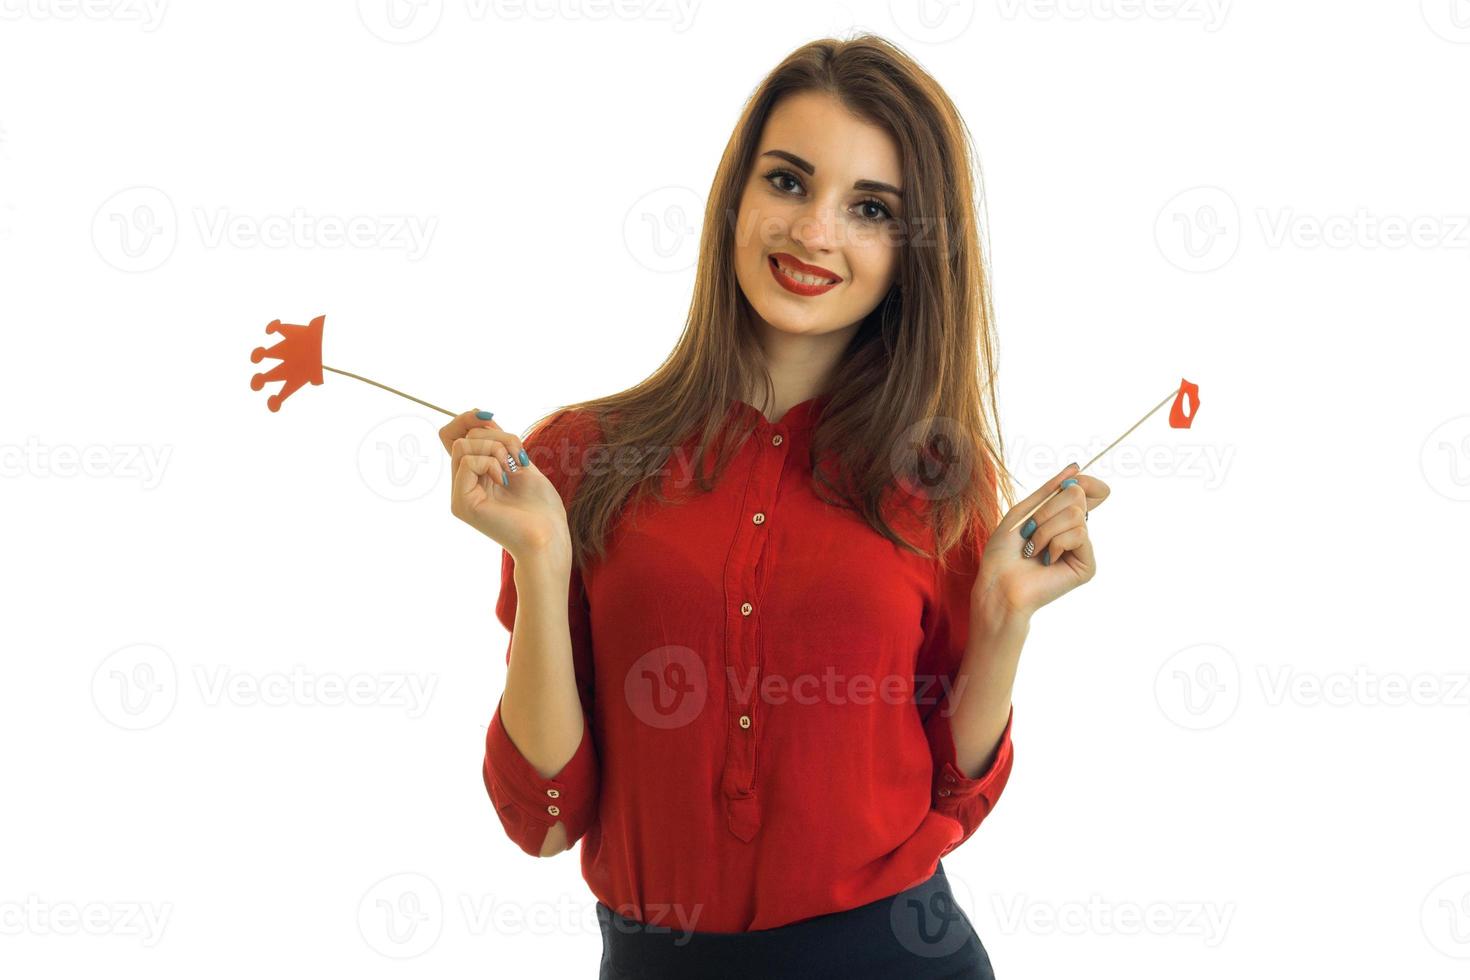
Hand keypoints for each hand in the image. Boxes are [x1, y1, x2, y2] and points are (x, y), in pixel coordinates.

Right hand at [438, 409, 571, 562]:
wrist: (549, 537)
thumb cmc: (541, 508)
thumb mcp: (520, 463)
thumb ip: (499, 442)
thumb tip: (481, 417)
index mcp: (474, 477)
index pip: (454, 437)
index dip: (467, 420)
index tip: (491, 419)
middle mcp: (462, 486)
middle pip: (460, 437)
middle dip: (496, 436)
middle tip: (518, 457)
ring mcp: (460, 496)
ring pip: (462, 446)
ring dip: (495, 448)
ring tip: (512, 470)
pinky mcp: (462, 504)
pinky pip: (467, 462)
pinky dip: (491, 463)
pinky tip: (505, 480)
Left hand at [974, 461, 1109, 620]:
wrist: (999, 584)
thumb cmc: (1004, 552)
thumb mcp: (1023, 511)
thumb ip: (1050, 490)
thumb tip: (1076, 468)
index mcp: (1060, 518)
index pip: (1085, 490)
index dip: (1084, 481)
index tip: (1075, 478)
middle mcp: (1074, 531)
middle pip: (1077, 496)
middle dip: (1046, 510)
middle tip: (1030, 531)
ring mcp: (1082, 548)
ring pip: (1076, 515)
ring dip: (1045, 530)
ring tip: (1033, 549)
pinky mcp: (1087, 565)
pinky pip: (1079, 534)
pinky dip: (1055, 543)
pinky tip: (1046, 560)